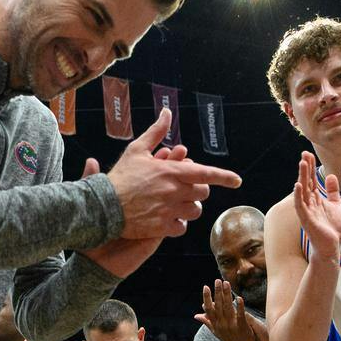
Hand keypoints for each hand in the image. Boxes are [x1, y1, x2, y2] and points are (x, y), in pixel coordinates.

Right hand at [104, 113, 242, 239]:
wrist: (103, 204)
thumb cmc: (120, 176)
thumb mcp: (137, 149)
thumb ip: (157, 131)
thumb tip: (168, 112)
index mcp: (172, 171)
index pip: (207, 173)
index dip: (225, 177)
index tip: (237, 181)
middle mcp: (175, 191)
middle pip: (202, 193)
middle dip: (197, 190)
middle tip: (184, 189)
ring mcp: (169, 210)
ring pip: (194, 211)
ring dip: (189, 207)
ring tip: (176, 204)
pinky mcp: (162, 227)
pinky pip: (181, 227)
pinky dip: (178, 224)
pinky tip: (168, 219)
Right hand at [195, 280, 264, 340]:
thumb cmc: (228, 338)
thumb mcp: (215, 331)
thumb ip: (207, 322)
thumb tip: (196, 315)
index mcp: (215, 323)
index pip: (209, 309)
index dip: (207, 297)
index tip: (206, 287)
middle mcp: (222, 323)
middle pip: (219, 305)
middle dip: (217, 292)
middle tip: (217, 280)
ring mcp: (232, 325)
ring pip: (228, 307)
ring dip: (227, 295)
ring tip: (226, 283)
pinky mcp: (242, 326)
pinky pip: (241, 315)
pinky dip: (240, 306)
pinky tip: (239, 298)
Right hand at [293, 151, 340, 258]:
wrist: (332, 247)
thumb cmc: (333, 229)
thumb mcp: (336, 205)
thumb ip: (332, 192)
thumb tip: (331, 176)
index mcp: (316, 199)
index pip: (312, 180)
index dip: (311, 167)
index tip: (309, 154)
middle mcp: (309, 203)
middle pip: (306, 182)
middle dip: (305, 168)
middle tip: (304, 154)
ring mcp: (306, 211)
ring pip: (302, 191)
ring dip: (302, 177)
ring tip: (302, 164)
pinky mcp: (306, 219)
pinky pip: (300, 205)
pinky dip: (299, 195)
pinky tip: (298, 185)